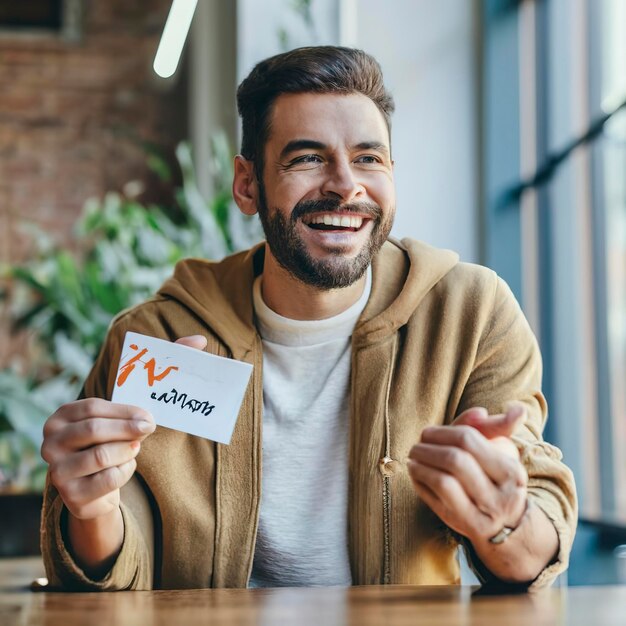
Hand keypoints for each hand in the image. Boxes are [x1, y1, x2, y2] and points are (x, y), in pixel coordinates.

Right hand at [41, 335, 207, 520]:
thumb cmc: (117, 438)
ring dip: (128, 452)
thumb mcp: (128, 409)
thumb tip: (199, 339)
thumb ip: (160, 372)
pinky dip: (125, 473)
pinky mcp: (71, 497)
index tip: (150, 416)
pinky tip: (125, 468)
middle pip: (95, 431)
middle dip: (130, 430)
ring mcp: (57, 471)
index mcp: (63, 415)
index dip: (125, 411)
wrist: (99, 488)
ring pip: (102, 457)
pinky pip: (108, 481)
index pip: (93, 407)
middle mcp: (51, 441)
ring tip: (134, 448)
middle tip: (151, 429)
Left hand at [407, 405, 527, 544]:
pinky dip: (420, 481)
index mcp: (511, 471)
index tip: (428, 432)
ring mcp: (483, 515)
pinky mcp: (464, 526)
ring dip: (421, 464)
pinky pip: (433, 499)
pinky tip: (416, 472)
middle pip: (455, 460)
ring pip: (443, 482)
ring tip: (413, 457)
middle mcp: (501, 496)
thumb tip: (493, 411)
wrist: (504, 521)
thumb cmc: (493, 473)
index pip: (469, 440)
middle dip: (429, 448)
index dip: (442, 432)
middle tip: (416, 445)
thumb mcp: (497, 448)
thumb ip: (490, 426)